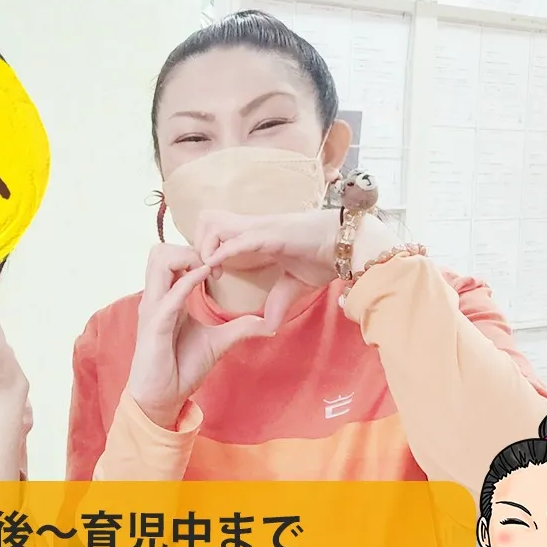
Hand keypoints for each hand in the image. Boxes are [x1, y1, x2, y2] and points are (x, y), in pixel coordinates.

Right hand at [127, 244, 269, 428]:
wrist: (162, 397)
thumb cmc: (181, 367)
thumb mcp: (217, 343)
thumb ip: (238, 328)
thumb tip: (268, 324)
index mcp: (167, 297)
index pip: (171, 257)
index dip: (195, 253)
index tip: (220, 268)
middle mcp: (156, 298)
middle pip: (160, 250)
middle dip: (188, 249)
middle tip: (213, 267)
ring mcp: (153, 309)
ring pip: (158, 261)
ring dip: (186, 258)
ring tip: (208, 271)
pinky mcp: (155, 326)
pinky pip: (169, 294)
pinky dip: (187, 281)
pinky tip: (206, 277)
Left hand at [196, 209, 400, 328]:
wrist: (350, 244)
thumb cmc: (325, 256)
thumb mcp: (295, 284)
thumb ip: (279, 301)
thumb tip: (271, 326)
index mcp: (254, 236)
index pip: (215, 232)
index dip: (204, 250)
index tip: (207, 275)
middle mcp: (252, 228)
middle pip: (205, 220)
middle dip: (196, 245)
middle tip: (204, 271)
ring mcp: (259, 227)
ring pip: (213, 224)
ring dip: (206, 247)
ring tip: (211, 271)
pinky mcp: (270, 234)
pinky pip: (238, 239)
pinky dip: (222, 252)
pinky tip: (215, 268)